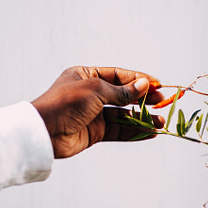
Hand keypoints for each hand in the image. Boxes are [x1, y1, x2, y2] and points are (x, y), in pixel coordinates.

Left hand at [31, 66, 165, 158]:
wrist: (44, 132)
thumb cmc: (65, 103)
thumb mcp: (96, 91)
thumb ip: (121, 92)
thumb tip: (143, 85)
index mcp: (86, 76)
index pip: (118, 75)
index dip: (138, 79)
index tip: (157, 84)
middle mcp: (90, 94)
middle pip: (123, 95)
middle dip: (143, 98)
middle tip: (162, 101)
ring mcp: (93, 114)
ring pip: (122, 115)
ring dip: (142, 117)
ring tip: (160, 121)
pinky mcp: (94, 132)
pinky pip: (118, 130)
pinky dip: (133, 131)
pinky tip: (149, 132)